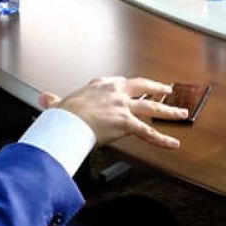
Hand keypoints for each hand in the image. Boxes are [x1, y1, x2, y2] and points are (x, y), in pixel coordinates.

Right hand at [38, 76, 184, 149]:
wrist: (67, 121)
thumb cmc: (63, 114)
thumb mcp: (58, 103)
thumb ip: (53, 100)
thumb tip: (43, 98)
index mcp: (102, 84)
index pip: (121, 82)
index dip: (129, 86)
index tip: (136, 87)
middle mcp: (116, 92)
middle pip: (143, 87)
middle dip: (158, 88)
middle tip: (168, 89)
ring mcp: (124, 106)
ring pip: (152, 107)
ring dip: (170, 110)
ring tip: (182, 113)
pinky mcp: (127, 123)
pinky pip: (148, 133)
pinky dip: (162, 139)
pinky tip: (174, 143)